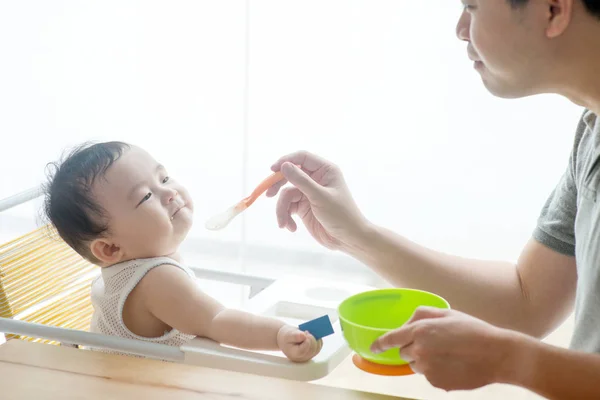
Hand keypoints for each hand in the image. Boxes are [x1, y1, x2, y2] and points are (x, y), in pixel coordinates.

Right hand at [267, 150, 367, 250]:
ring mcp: (308, 193)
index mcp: (325, 170)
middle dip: (278, 186)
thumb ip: (301, 181)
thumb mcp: (320, 197)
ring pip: (286, 194)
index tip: (273, 170)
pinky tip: (291, 228)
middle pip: (290, 174)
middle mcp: (316, 179)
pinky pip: (288, 207)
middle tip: (268, 194)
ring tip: (283, 224)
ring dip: (282, 209)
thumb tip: (284, 166)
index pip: (302, 158)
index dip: (286, 161)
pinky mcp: (303, 207)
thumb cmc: (341, 215)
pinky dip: (286, 217)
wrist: (348, 239)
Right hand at [277, 325, 322, 361]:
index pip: (304, 350)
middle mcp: (301, 358)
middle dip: (312, 338)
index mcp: (294, 354)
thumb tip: (304, 336)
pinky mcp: (312, 353)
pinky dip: (318, 340)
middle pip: (312, 349)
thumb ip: (295, 335)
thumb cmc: (286, 336)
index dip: (307, 340)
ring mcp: (307, 357)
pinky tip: (312, 335)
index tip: (305, 332)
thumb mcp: (288, 334)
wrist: (286, 339)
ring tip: (309, 333)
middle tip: (306, 331)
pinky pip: (319, 347)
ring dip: (316, 339)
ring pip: (317, 348)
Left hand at [370, 307, 522, 390]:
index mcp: (420, 330)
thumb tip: (406, 323)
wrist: (496, 355)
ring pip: (416, 365)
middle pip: (404, 352)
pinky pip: (428, 376)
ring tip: (448, 354)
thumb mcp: (447, 313)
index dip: (380, 343)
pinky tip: (453, 364)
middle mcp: (420, 350)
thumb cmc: (473, 331)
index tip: (374, 347)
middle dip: (413, 347)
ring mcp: (427, 368)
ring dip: (425, 360)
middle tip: (436, 343)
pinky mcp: (436, 382)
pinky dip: (436, 371)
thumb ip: (421, 314)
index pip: (391, 338)